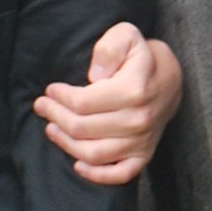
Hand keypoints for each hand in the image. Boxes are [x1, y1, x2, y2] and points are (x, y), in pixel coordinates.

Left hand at [34, 24, 182, 184]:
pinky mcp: (144, 156)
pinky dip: (96, 175)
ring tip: (51, 128)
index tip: (50, 90)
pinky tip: (77, 164)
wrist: (170, 80)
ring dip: (65, 143)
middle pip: (82, 128)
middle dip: (55, 116)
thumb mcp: (127, 35)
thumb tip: (93, 77)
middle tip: (42, 106)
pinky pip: (119, 175)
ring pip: (93, 153)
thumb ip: (109, 48)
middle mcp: (139, 119)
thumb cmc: (140, 57)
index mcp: (133, 89)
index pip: (83, 102)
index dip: (60, 98)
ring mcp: (142, 140)